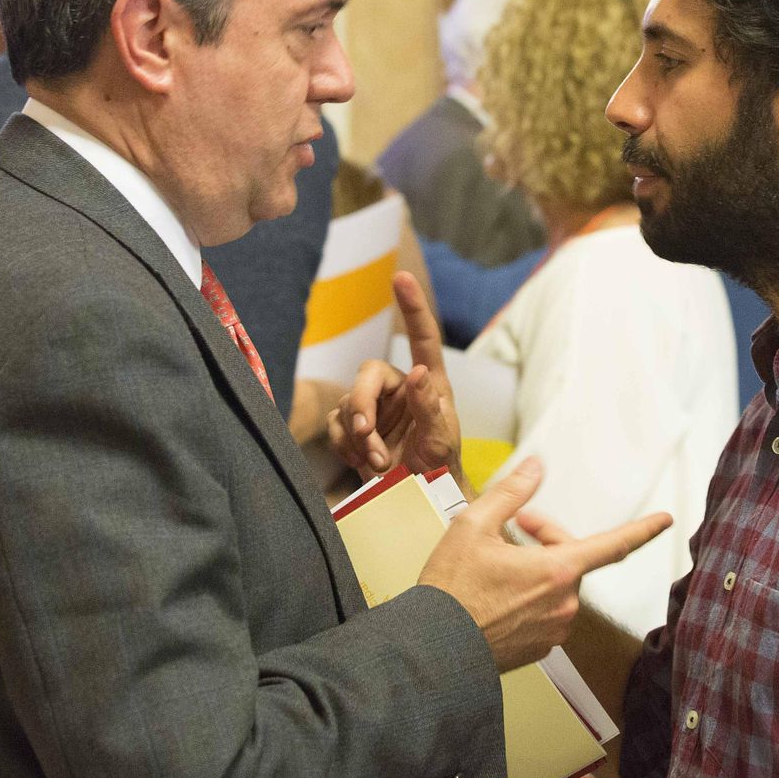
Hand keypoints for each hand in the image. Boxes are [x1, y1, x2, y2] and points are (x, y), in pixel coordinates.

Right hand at [327, 272, 459, 478]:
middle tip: (366, 433)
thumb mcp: (441, 441)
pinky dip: (347, 445)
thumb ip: (429, 409)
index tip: (400, 277)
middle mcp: (400, 388)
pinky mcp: (354, 427)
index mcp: (429, 383)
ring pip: (347, 404)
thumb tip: (418, 373)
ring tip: (380, 462)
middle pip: (367, 374)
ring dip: (359, 436)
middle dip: (362, 403)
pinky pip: (337, 425)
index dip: (412, 306)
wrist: (419, 500)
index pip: (422, 337)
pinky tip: (365, 462)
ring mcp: (375, 406)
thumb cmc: (439, 468)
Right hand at [419, 457, 671, 672]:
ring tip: (496, 563)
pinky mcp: (539, 649)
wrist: (432, 649)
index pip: (613, 545)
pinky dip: (528, 596)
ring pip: (556, 585)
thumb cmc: (451, 589)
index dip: (643, 529)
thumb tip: (534, 466)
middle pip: (571, 558)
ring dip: (536, 567)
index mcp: (557, 571)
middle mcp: (564, 604)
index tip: (666, 519)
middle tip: (513, 526)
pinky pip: (545, 612)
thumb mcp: (473, 526)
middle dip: (546, 537)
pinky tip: (495, 593)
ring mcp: (554, 630)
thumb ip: (510, 493)